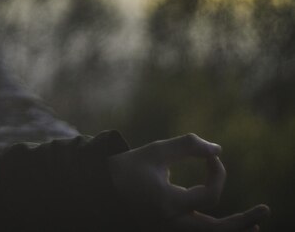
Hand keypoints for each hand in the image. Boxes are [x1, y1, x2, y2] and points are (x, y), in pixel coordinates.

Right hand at [108, 133, 269, 230]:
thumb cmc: (129, 166)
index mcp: (168, 203)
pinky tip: (233, 224)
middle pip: (217, 231)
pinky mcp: (169, 228)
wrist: (103, 187)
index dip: (217, 172)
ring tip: (255, 224)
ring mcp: (170, 229)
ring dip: (232, 228)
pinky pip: (197, 231)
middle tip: (265, 211)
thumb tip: (219, 150)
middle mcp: (171, 222)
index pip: (210, 194)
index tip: (210, 155)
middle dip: (243, 221)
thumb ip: (188, 146)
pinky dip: (215, 227)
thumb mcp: (157, 150)